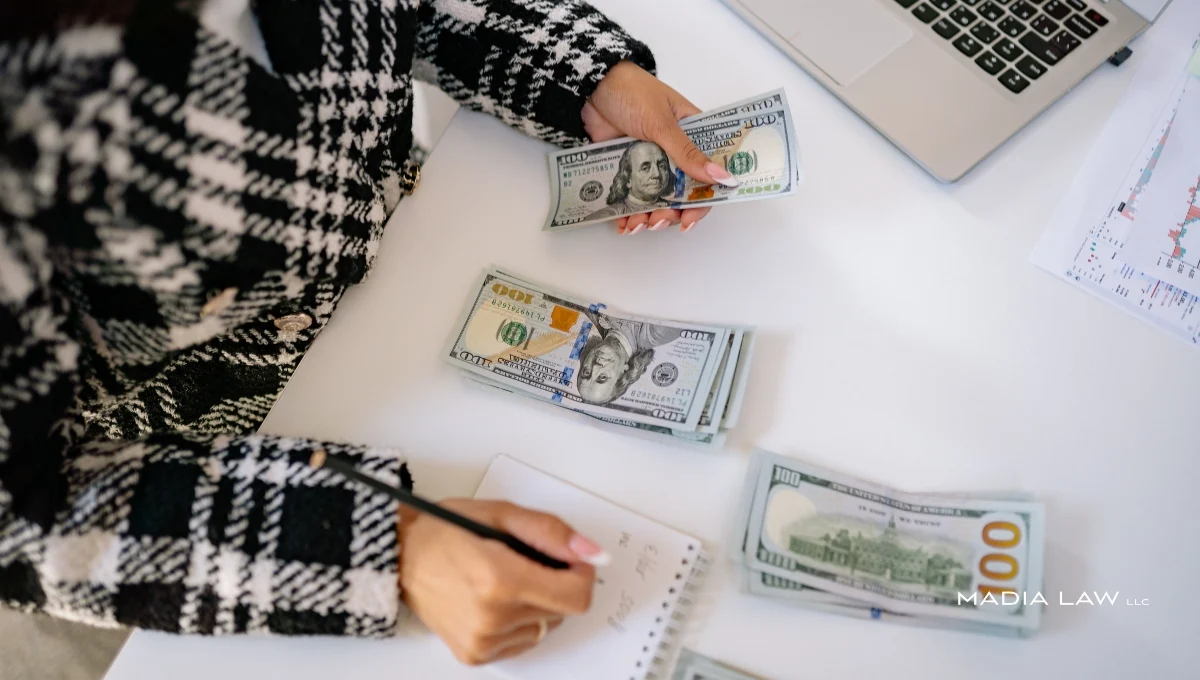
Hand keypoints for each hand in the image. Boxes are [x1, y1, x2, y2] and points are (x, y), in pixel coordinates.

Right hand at [398, 499, 606, 665]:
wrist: (398, 556)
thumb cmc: (443, 530)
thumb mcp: (501, 514)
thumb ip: (551, 533)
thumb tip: (592, 552)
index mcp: (500, 580)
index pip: (576, 596)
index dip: (582, 574)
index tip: (570, 559)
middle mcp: (492, 618)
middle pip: (562, 610)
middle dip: (555, 582)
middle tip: (524, 560)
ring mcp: (482, 641)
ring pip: (545, 626)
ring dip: (537, 603)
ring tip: (504, 579)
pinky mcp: (474, 654)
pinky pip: (523, 641)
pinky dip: (519, 620)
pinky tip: (495, 599)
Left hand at [584, 61, 736, 234]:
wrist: (591, 85)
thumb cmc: (631, 91)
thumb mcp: (662, 124)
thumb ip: (688, 154)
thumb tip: (722, 178)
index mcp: (691, 134)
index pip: (708, 172)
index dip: (703, 198)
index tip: (690, 218)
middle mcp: (673, 151)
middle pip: (681, 193)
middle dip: (671, 212)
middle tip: (659, 221)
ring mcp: (649, 161)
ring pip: (656, 199)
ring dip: (650, 217)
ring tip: (638, 225)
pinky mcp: (627, 167)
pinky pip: (632, 196)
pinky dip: (629, 213)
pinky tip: (624, 224)